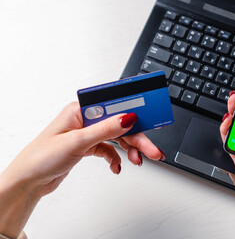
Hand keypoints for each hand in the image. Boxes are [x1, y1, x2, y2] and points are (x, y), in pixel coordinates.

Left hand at [0, 102, 164, 237]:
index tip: (152, 117)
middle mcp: (86, 119)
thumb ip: (106, 129)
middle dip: (138, 138)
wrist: (28, 181)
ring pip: (117, 138)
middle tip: (152, 150)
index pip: (115, 105)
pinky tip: (117, 166)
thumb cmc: (41, 157)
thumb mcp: (77, 141)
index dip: (135, 111)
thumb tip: (128, 118)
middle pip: (120, 124)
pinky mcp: (88, 146)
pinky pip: (109, 149)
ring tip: (138, 160)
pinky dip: (115, 158)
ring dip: (129, 150)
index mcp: (81, 109)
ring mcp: (88, 133)